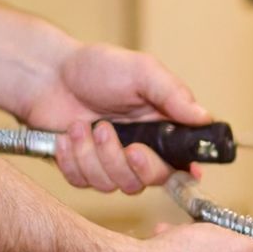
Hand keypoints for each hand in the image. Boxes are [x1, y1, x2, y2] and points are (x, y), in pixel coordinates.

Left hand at [22, 43, 210, 195]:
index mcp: (163, 126)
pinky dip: (72, 159)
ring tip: (81, 124)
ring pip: (114, 184)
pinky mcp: (85, 170)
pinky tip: (67, 136)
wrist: (47, 76)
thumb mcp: (142, 71)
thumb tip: (205, 117)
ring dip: (92, 154)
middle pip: (149, 179)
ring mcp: (113, 162)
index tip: (174, 165)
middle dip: (127, 161)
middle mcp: (142, 148)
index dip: (184, 170)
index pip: (185, 159)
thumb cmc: (97, 67)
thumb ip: (173, 94)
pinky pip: (84, 182)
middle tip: (107, 131)